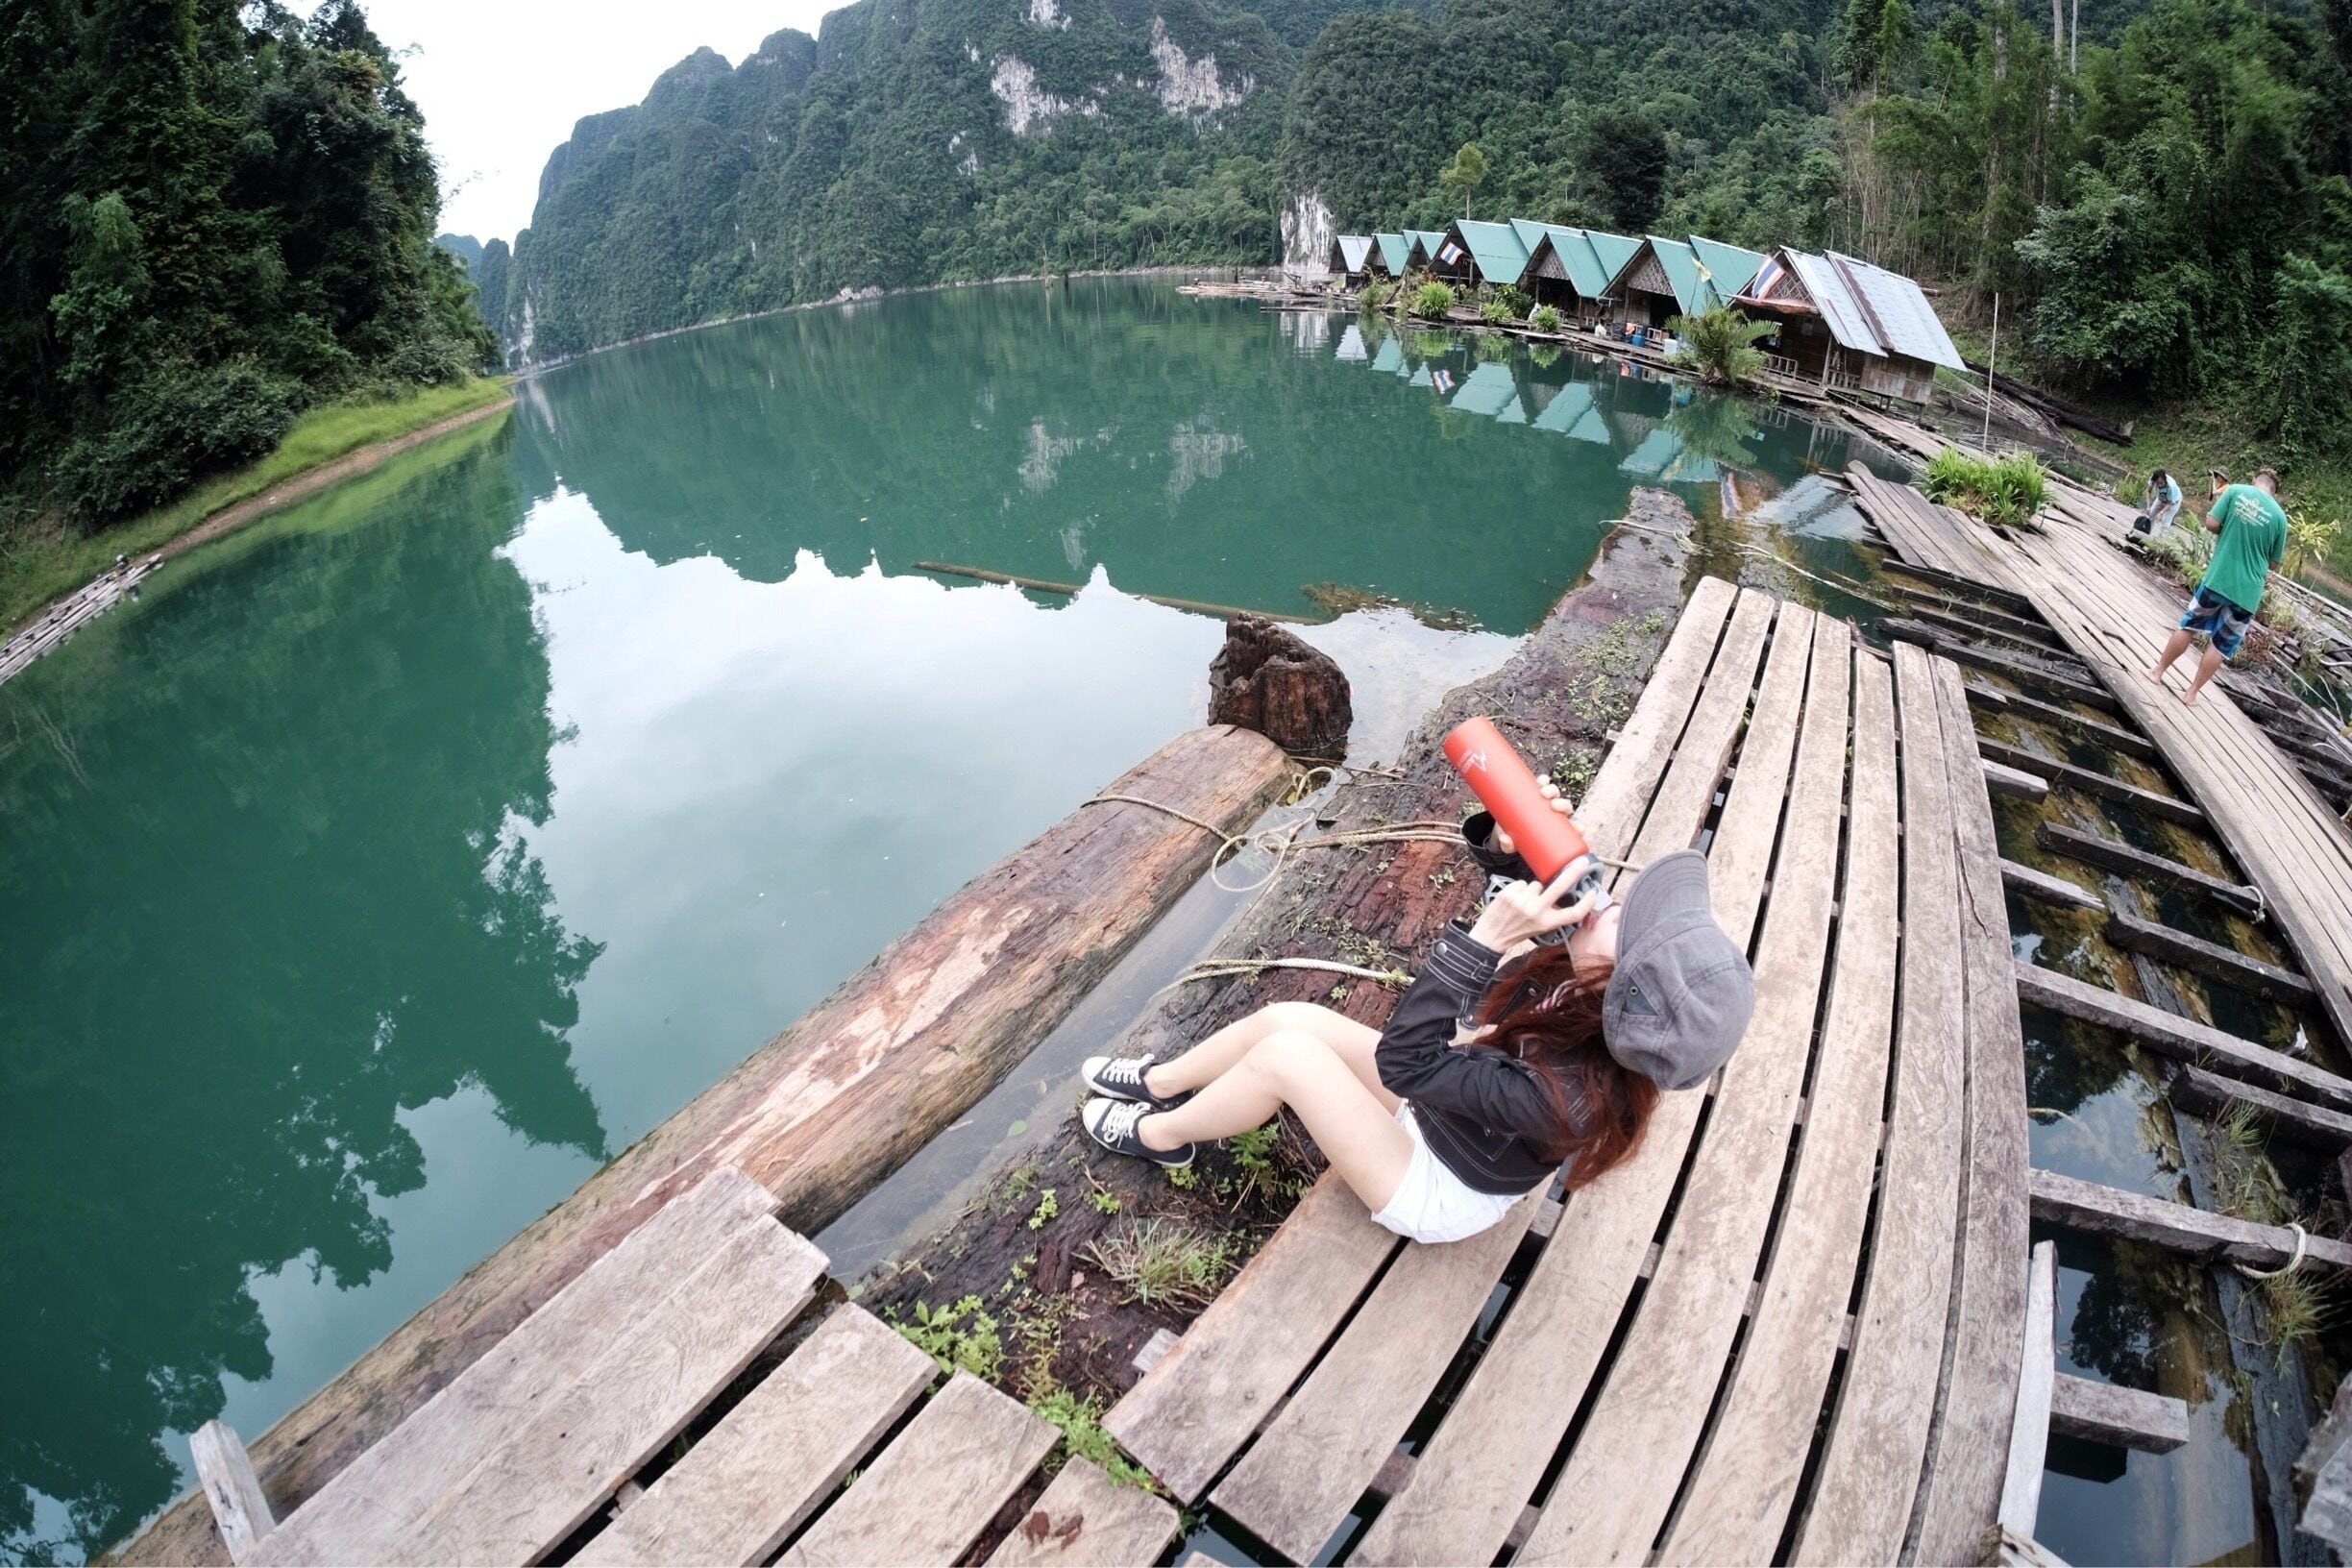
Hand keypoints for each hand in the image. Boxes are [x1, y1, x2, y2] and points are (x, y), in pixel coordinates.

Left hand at [1469, 857, 1597, 950]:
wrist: (1491, 935)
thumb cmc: (1519, 930)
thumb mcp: (1541, 927)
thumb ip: (1552, 913)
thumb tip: (1565, 892)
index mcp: (1548, 923)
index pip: (1573, 913)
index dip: (1587, 903)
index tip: (1593, 892)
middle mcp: (1537, 912)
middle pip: (1560, 887)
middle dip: (1573, 872)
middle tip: (1582, 862)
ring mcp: (1522, 901)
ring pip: (1536, 884)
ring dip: (1532, 890)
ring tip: (1523, 903)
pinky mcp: (1509, 893)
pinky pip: (1522, 883)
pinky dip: (1520, 889)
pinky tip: (1514, 899)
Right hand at [1489, 775, 1574, 857]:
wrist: (1502, 823)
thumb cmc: (1514, 838)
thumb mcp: (1511, 846)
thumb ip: (1508, 846)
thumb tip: (1506, 840)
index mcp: (1556, 829)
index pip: (1573, 828)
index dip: (1579, 828)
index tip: (1579, 831)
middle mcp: (1553, 813)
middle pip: (1565, 807)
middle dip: (1563, 804)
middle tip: (1553, 806)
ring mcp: (1543, 802)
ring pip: (1555, 793)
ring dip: (1553, 791)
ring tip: (1544, 793)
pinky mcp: (1532, 792)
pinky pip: (1542, 783)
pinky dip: (1543, 781)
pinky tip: (1542, 780)